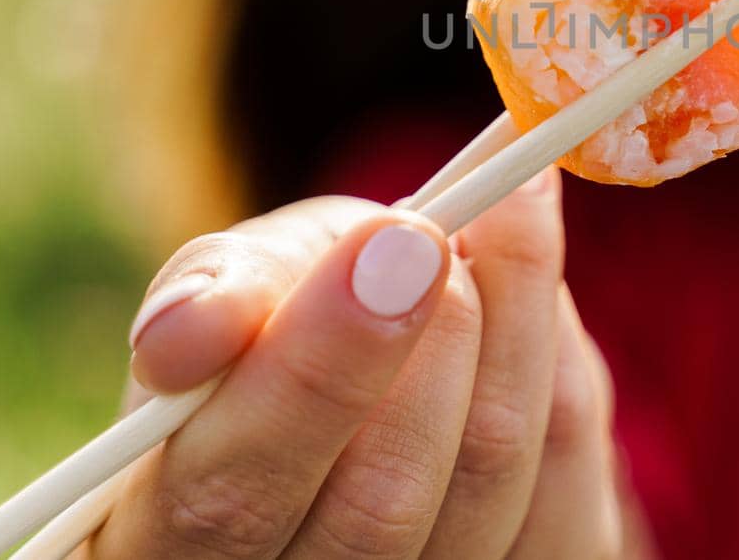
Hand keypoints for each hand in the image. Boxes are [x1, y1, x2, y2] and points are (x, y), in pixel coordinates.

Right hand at [82, 167, 640, 558]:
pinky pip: (567, 489)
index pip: (228, 495)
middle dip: (428, 347)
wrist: (383, 357)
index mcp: (171, 543)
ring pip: (488, 488)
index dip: (311, 375)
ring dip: (506, 335)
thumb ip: (219, 292)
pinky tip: (537, 285)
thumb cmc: (283, 317)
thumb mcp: (235, 284)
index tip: (391, 241)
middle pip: (376, 510)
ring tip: (503, 212)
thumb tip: (192, 327)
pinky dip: (558, 365)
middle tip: (438, 235)